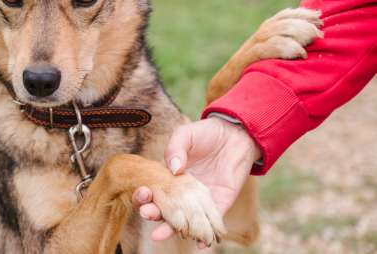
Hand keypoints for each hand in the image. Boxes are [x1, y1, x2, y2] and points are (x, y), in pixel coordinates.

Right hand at [132, 117, 260, 246]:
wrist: (235, 134)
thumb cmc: (207, 133)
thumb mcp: (186, 134)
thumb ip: (176, 148)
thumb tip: (174, 168)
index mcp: (170, 175)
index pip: (154, 188)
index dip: (145, 194)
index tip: (141, 194)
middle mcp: (183, 190)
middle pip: (165, 207)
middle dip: (153, 213)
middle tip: (146, 214)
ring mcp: (200, 198)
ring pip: (186, 219)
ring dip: (173, 229)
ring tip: (160, 234)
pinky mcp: (219, 202)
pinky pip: (211, 221)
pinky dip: (205, 234)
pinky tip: (199, 244)